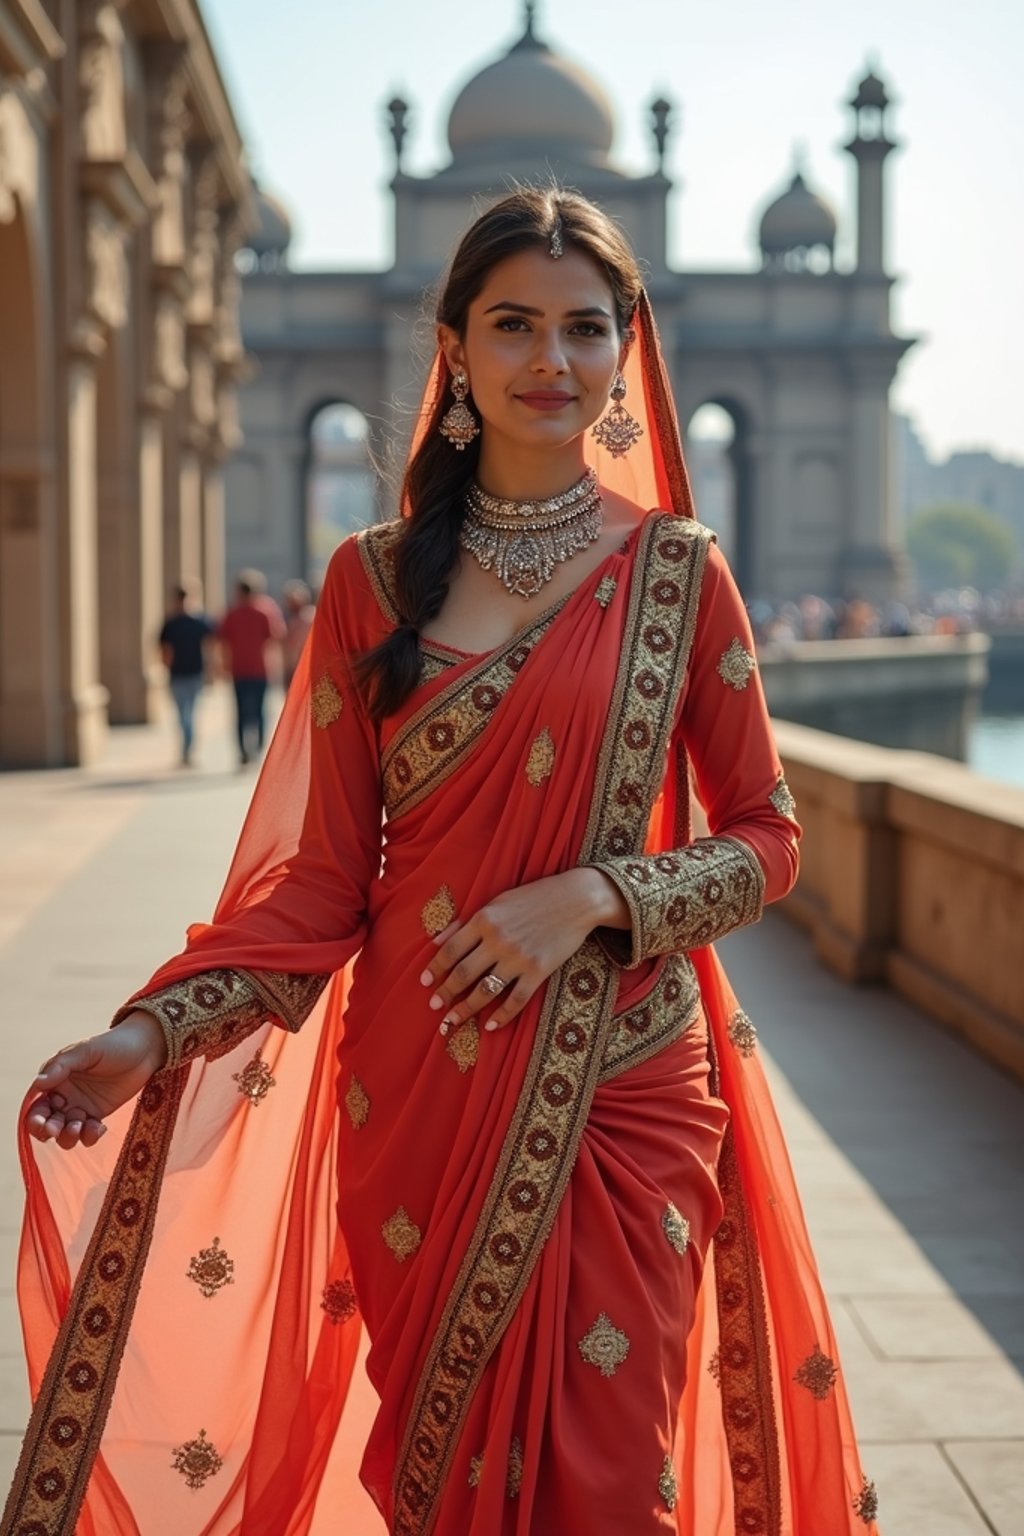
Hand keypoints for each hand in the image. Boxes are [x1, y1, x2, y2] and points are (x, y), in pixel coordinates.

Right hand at [25, 1011, 168, 1151]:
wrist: (145, 1048)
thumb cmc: (113, 1044)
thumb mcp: (86, 1050)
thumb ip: (61, 1066)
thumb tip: (38, 1083)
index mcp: (55, 1079)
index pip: (37, 1104)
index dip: (35, 1117)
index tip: (43, 1124)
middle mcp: (64, 1095)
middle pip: (47, 1122)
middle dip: (49, 1130)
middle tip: (59, 1129)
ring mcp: (81, 1107)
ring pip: (65, 1132)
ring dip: (68, 1136)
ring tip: (80, 1127)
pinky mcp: (98, 1115)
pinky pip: (87, 1133)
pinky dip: (89, 1136)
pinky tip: (99, 1127)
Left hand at [420, 869, 628, 1035]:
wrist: (576, 899)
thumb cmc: (533, 897)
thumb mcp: (496, 902)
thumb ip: (466, 922)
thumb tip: (437, 940)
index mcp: (484, 919)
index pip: (451, 950)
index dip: (435, 969)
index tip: (424, 983)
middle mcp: (498, 940)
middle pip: (464, 973)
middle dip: (446, 993)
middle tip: (434, 1007)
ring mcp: (519, 958)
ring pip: (485, 990)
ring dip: (466, 1009)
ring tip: (452, 1022)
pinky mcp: (539, 971)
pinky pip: (516, 1000)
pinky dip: (502, 1016)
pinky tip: (490, 1025)